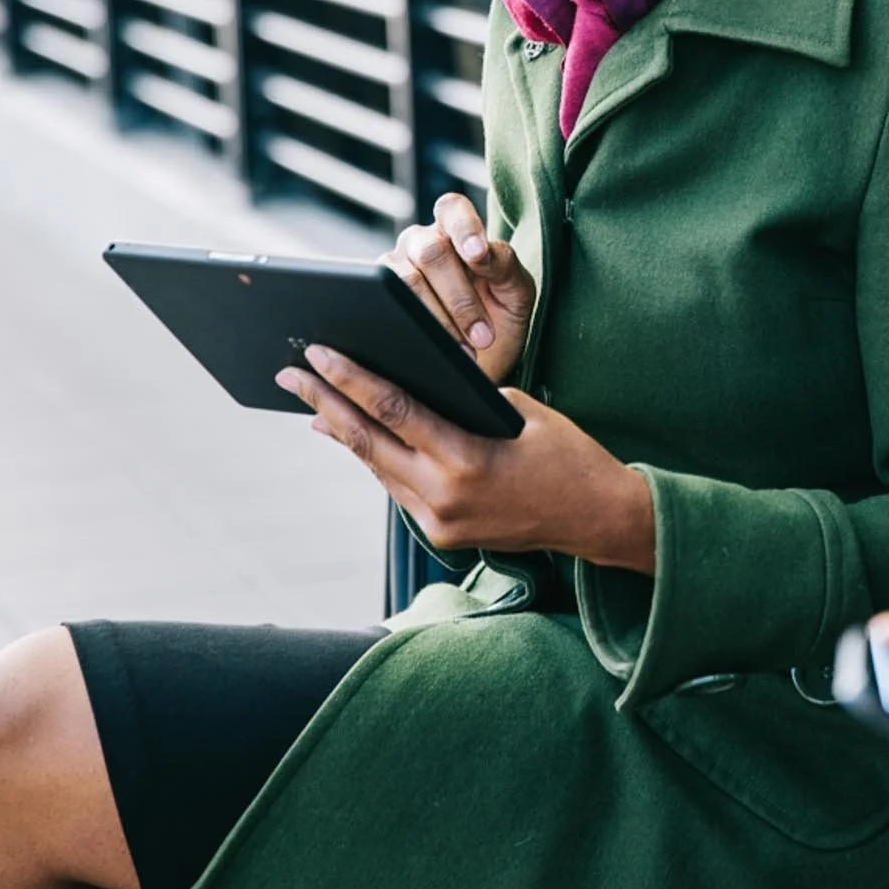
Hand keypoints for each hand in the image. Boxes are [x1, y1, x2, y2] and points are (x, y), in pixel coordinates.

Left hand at [279, 346, 653, 571]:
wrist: (597, 518)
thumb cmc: (566, 453)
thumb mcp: (518, 410)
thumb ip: (462, 399)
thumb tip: (411, 384)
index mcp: (465, 460)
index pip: (393, 409)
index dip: (350, 379)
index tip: (318, 353)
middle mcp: (443, 497)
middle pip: (368, 441)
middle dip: (325, 403)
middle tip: (291, 372)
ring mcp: (438, 522)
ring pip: (377, 467)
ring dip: (343, 431)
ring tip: (312, 400)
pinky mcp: (441, 535)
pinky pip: (397, 487)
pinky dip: (375, 458)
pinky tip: (354, 436)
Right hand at [382, 192, 534, 383]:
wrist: (478, 364)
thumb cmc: (499, 322)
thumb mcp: (515, 294)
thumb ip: (506, 266)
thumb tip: (484, 253)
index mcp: (455, 231)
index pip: (453, 209)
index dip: (465, 227)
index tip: (478, 256)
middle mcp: (420, 243)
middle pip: (432, 252)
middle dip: (460, 298)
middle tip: (483, 337)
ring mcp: (394, 269)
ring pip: (407, 281)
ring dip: (440, 320)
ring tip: (465, 353)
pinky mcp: (373, 300)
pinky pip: (384, 307)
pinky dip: (410, 328)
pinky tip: (429, 348)